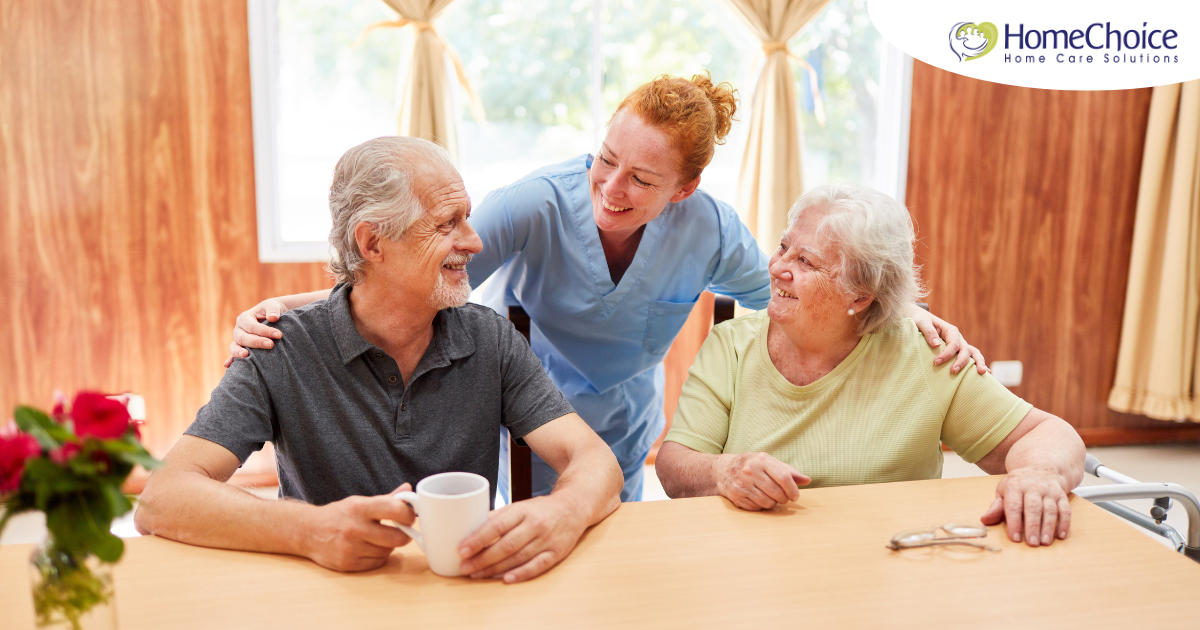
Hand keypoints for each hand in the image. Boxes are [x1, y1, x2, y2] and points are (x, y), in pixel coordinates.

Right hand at [222, 299, 288, 367]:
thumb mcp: (273, 306)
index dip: (265, 331)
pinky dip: (230, 360)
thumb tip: (273, 318)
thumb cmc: (272, 311)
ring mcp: (238, 340)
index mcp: (244, 318)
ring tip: (246, 355)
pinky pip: (233, 355)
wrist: (271, 316)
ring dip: (239, 352)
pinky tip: (228, 366)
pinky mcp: (240, 348)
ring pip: (234, 346)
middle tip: (271, 345)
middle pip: (243, 337)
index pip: (252, 326)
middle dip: (256, 342)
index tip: (279, 335)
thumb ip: (273, 310)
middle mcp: (239, 329)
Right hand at [303, 483, 415, 571]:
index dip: (408, 514)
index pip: (395, 509)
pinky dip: (378, 557)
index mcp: (360, 508)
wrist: (308, 532)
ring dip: (388, 546)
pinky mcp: (348, 564)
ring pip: (388, 551)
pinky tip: (369, 549)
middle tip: (400, 531)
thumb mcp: (359, 502)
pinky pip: (377, 563)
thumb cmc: (338, 515)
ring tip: (378, 538)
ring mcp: (351, 548)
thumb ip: (386, 499)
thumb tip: (407, 489)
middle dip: (403, 535)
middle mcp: (355, 528)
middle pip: (397, 538)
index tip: (409, 516)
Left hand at [457, 495, 586, 583]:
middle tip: (465, 567)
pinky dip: (521, 574)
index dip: (478, 539)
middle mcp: (536, 525)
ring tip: (477, 574)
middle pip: (506, 545)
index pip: (497, 526)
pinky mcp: (556, 553)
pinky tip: (506, 580)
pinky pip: (537, 566)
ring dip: (495, 569)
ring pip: (518, 558)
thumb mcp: (520, 506)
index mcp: (523, 510)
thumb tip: (470, 528)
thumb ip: (497, 517)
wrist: (574, 508)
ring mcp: (547, 540)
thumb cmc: (541, 509)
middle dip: (483, 558)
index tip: (462, 550)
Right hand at [714, 452, 809, 510]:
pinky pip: (756, 508)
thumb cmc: (750, 464)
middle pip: (777, 493)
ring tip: (769, 496)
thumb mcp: (768, 462)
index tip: (795, 496)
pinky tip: (757, 498)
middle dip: (783, 498)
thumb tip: (807, 480)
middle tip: (783, 497)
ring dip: (772, 503)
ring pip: (768, 503)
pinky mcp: (736, 496)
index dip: (793, 490)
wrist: (722, 469)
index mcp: (761, 460)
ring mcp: (742, 484)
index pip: (784, 478)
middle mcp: (750, 471)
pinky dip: (760, 506)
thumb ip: (788, 471)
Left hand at [907, 305, 988, 374]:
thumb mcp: (921, 322)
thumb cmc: (919, 320)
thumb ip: (928, 331)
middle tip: (953, 372)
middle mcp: (958, 338)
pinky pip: (971, 357)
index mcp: (950, 330)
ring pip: (973, 353)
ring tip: (982, 373)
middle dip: (961, 362)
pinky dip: (979, 363)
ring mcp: (960, 344)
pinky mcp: (958, 351)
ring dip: (978, 362)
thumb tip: (936, 344)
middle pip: (965, 350)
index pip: (953, 343)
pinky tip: (986, 373)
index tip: (936, 362)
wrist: (919, 318)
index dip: (946, 354)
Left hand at [981, 468, 1071, 546]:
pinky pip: (1065, 510)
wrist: (1042, 468)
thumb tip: (985, 520)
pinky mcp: (1061, 496)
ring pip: (1050, 510)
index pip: (1014, 506)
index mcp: (1015, 485)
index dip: (1014, 522)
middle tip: (1032, 543)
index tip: (1015, 538)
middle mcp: (1033, 487)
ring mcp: (1049, 491)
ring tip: (1045, 542)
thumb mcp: (1004, 491)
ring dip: (1048, 527)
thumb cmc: (1019, 484)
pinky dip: (1064, 523)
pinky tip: (1061, 535)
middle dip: (1033, 527)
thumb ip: (996, 507)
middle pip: (1033, 508)